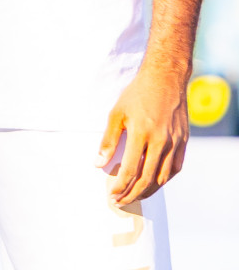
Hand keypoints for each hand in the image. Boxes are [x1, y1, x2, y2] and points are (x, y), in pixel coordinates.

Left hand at [100, 68, 189, 204]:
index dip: (121, 186)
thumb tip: (98, 163)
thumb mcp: (116, 113)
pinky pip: (175, 168)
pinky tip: (153, 182)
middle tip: (120, 201)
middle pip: (148, 179)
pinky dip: (164, 179)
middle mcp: (162, 141)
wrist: (165, 79)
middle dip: (132, 194)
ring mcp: (175, 143)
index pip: (131, 170)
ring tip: (134, 195)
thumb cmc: (136, 94)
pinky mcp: (184, 142)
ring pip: (163, 177)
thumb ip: (108, 140)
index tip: (112, 195)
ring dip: (148, 191)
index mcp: (142, 134)